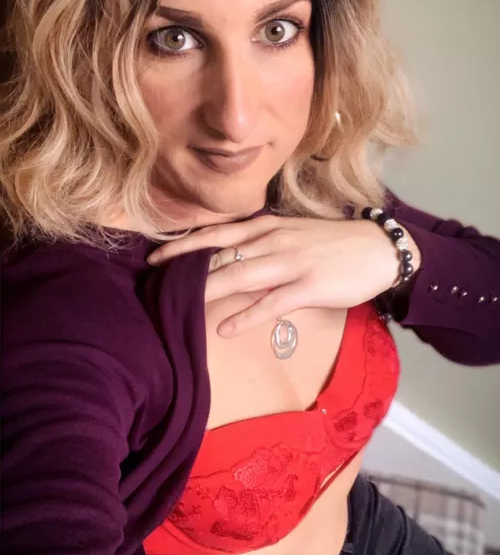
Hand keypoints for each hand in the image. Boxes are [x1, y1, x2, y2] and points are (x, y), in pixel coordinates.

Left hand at [146, 215, 420, 335]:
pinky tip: (224, 329)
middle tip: (154, 278)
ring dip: (208, 289)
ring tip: (179, 303)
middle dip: (186, 266)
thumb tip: (231, 258)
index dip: (186, 243)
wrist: (380, 247)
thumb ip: (263, 243)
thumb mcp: (293, 233)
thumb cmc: (334, 242)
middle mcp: (274, 240)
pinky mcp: (308, 286)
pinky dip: (246, 316)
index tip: (157, 253)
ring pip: (241, 275)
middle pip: (222, 253)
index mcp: (268, 226)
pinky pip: (271, 303)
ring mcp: (291, 262)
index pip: (218, 232)